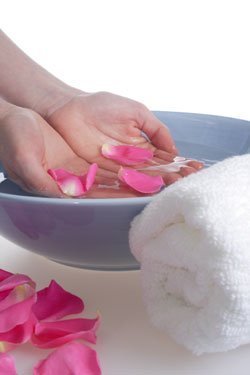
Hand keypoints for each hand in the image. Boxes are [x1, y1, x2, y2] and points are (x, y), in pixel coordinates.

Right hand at [0, 104, 141, 197]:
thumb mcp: (24, 160)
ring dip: (127, 180)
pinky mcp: (76, 160)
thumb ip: (41, 181)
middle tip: (153, 191)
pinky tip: (136, 167)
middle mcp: (68, 183)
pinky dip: (118, 165)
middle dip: (127, 191)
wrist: (9, 122)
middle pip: (103, 190)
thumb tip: (64, 194)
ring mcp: (74, 171)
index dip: (113, 198)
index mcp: (56, 187)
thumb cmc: (11, 139)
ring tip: (151, 181)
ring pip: (106, 178)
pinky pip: (101, 164)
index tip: (136, 198)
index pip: (91, 197)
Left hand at [46, 91, 201, 183]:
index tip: (195, 168)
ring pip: (139, 180)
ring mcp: (117, 168)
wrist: (69, 109)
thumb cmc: (102, 106)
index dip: (179, 164)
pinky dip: (133, 188)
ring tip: (172, 187)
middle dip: (171, 176)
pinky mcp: (100, 174)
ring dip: (156, 184)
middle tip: (186, 181)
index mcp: (142, 145)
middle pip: (154, 172)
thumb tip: (174, 150)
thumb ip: (156, 129)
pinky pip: (119, 184)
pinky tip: (147, 192)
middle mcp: (132, 160)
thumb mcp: (136, 112)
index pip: (164, 158)